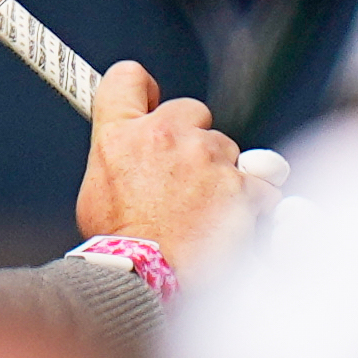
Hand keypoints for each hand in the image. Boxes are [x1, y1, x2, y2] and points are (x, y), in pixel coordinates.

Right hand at [74, 61, 244, 264]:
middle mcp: (163, 134)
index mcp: (120, 134)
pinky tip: (233, 223)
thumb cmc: (120, 245)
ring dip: (223, 174)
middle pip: (191, 110)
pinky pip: (260, 183)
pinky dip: (254, 202)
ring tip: (205, 212)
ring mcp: (205, 156)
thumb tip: (134, 157)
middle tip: (184, 177)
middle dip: (193, 138)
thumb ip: (120, 159)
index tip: (153, 104)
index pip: (128, 77)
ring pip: (227, 148)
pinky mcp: (238, 184)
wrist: (148, 279)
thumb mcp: (97, 191)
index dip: (145, 89)